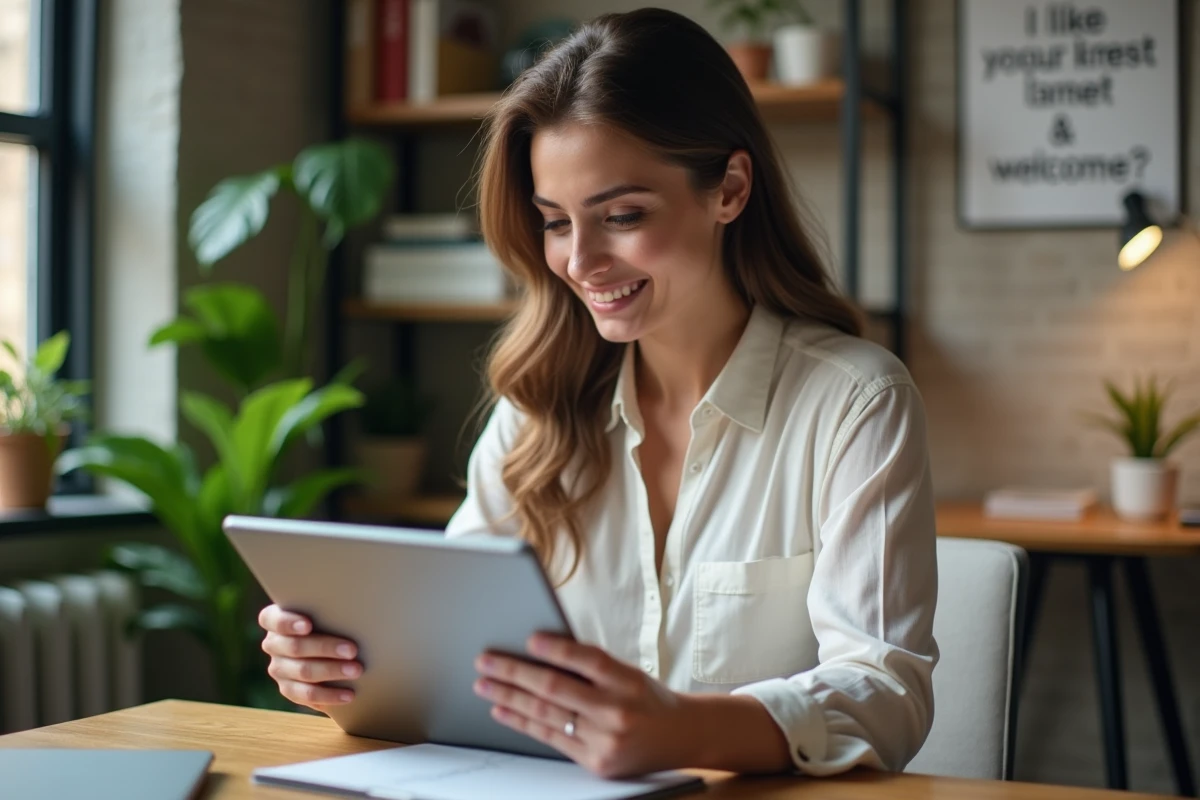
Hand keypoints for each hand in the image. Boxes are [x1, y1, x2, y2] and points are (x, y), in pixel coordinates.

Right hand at [258, 603, 361, 713]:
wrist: (333, 649)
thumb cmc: (331, 620)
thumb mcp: (326, 611)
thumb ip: (330, 608)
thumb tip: (355, 605)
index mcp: (275, 619)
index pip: (272, 619)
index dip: (288, 623)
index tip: (308, 625)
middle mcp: (273, 644)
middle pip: (295, 647)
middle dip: (325, 648)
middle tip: (353, 650)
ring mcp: (279, 668)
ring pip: (303, 671)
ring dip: (332, 671)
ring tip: (356, 670)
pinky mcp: (289, 689)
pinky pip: (307, 695)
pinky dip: (330, 695)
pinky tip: (349, 694)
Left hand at [473, 634, 690, 777]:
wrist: (681, 736)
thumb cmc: (647, 698)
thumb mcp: (628, 673)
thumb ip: (592, 667)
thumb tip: (540, 653)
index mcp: (628, 680)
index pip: (586, 659)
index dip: (555, 649)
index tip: (528, 640)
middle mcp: (617, 710)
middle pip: (555, 687)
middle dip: (514, 673)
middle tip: (485, 661)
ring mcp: (605, 740)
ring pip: (546, 714)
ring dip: (508, 697)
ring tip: (484, 684)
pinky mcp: (596, 762)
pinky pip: (551, 738)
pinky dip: (521, 722)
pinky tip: (502, 710)